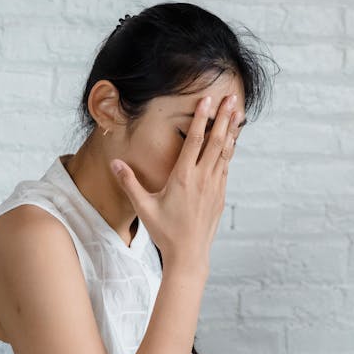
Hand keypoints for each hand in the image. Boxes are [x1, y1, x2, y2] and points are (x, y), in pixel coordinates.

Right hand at [111, 94, 242, 272]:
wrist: (189, 254)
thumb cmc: (165, 231)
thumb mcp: (143, 207)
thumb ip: (129, 182)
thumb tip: (114, 163)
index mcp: (183, 177)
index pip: (194, 140)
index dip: (201, 118)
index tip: (208, 101)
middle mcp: (203, 178)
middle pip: (217, 141)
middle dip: (225, 118)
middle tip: (233, 98)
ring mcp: (215, 186)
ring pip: (225, 152)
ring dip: (232, 131)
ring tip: (238, 113)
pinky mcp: (220, 195)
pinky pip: (226, 166)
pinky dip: (229, 151)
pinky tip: (231, 141)